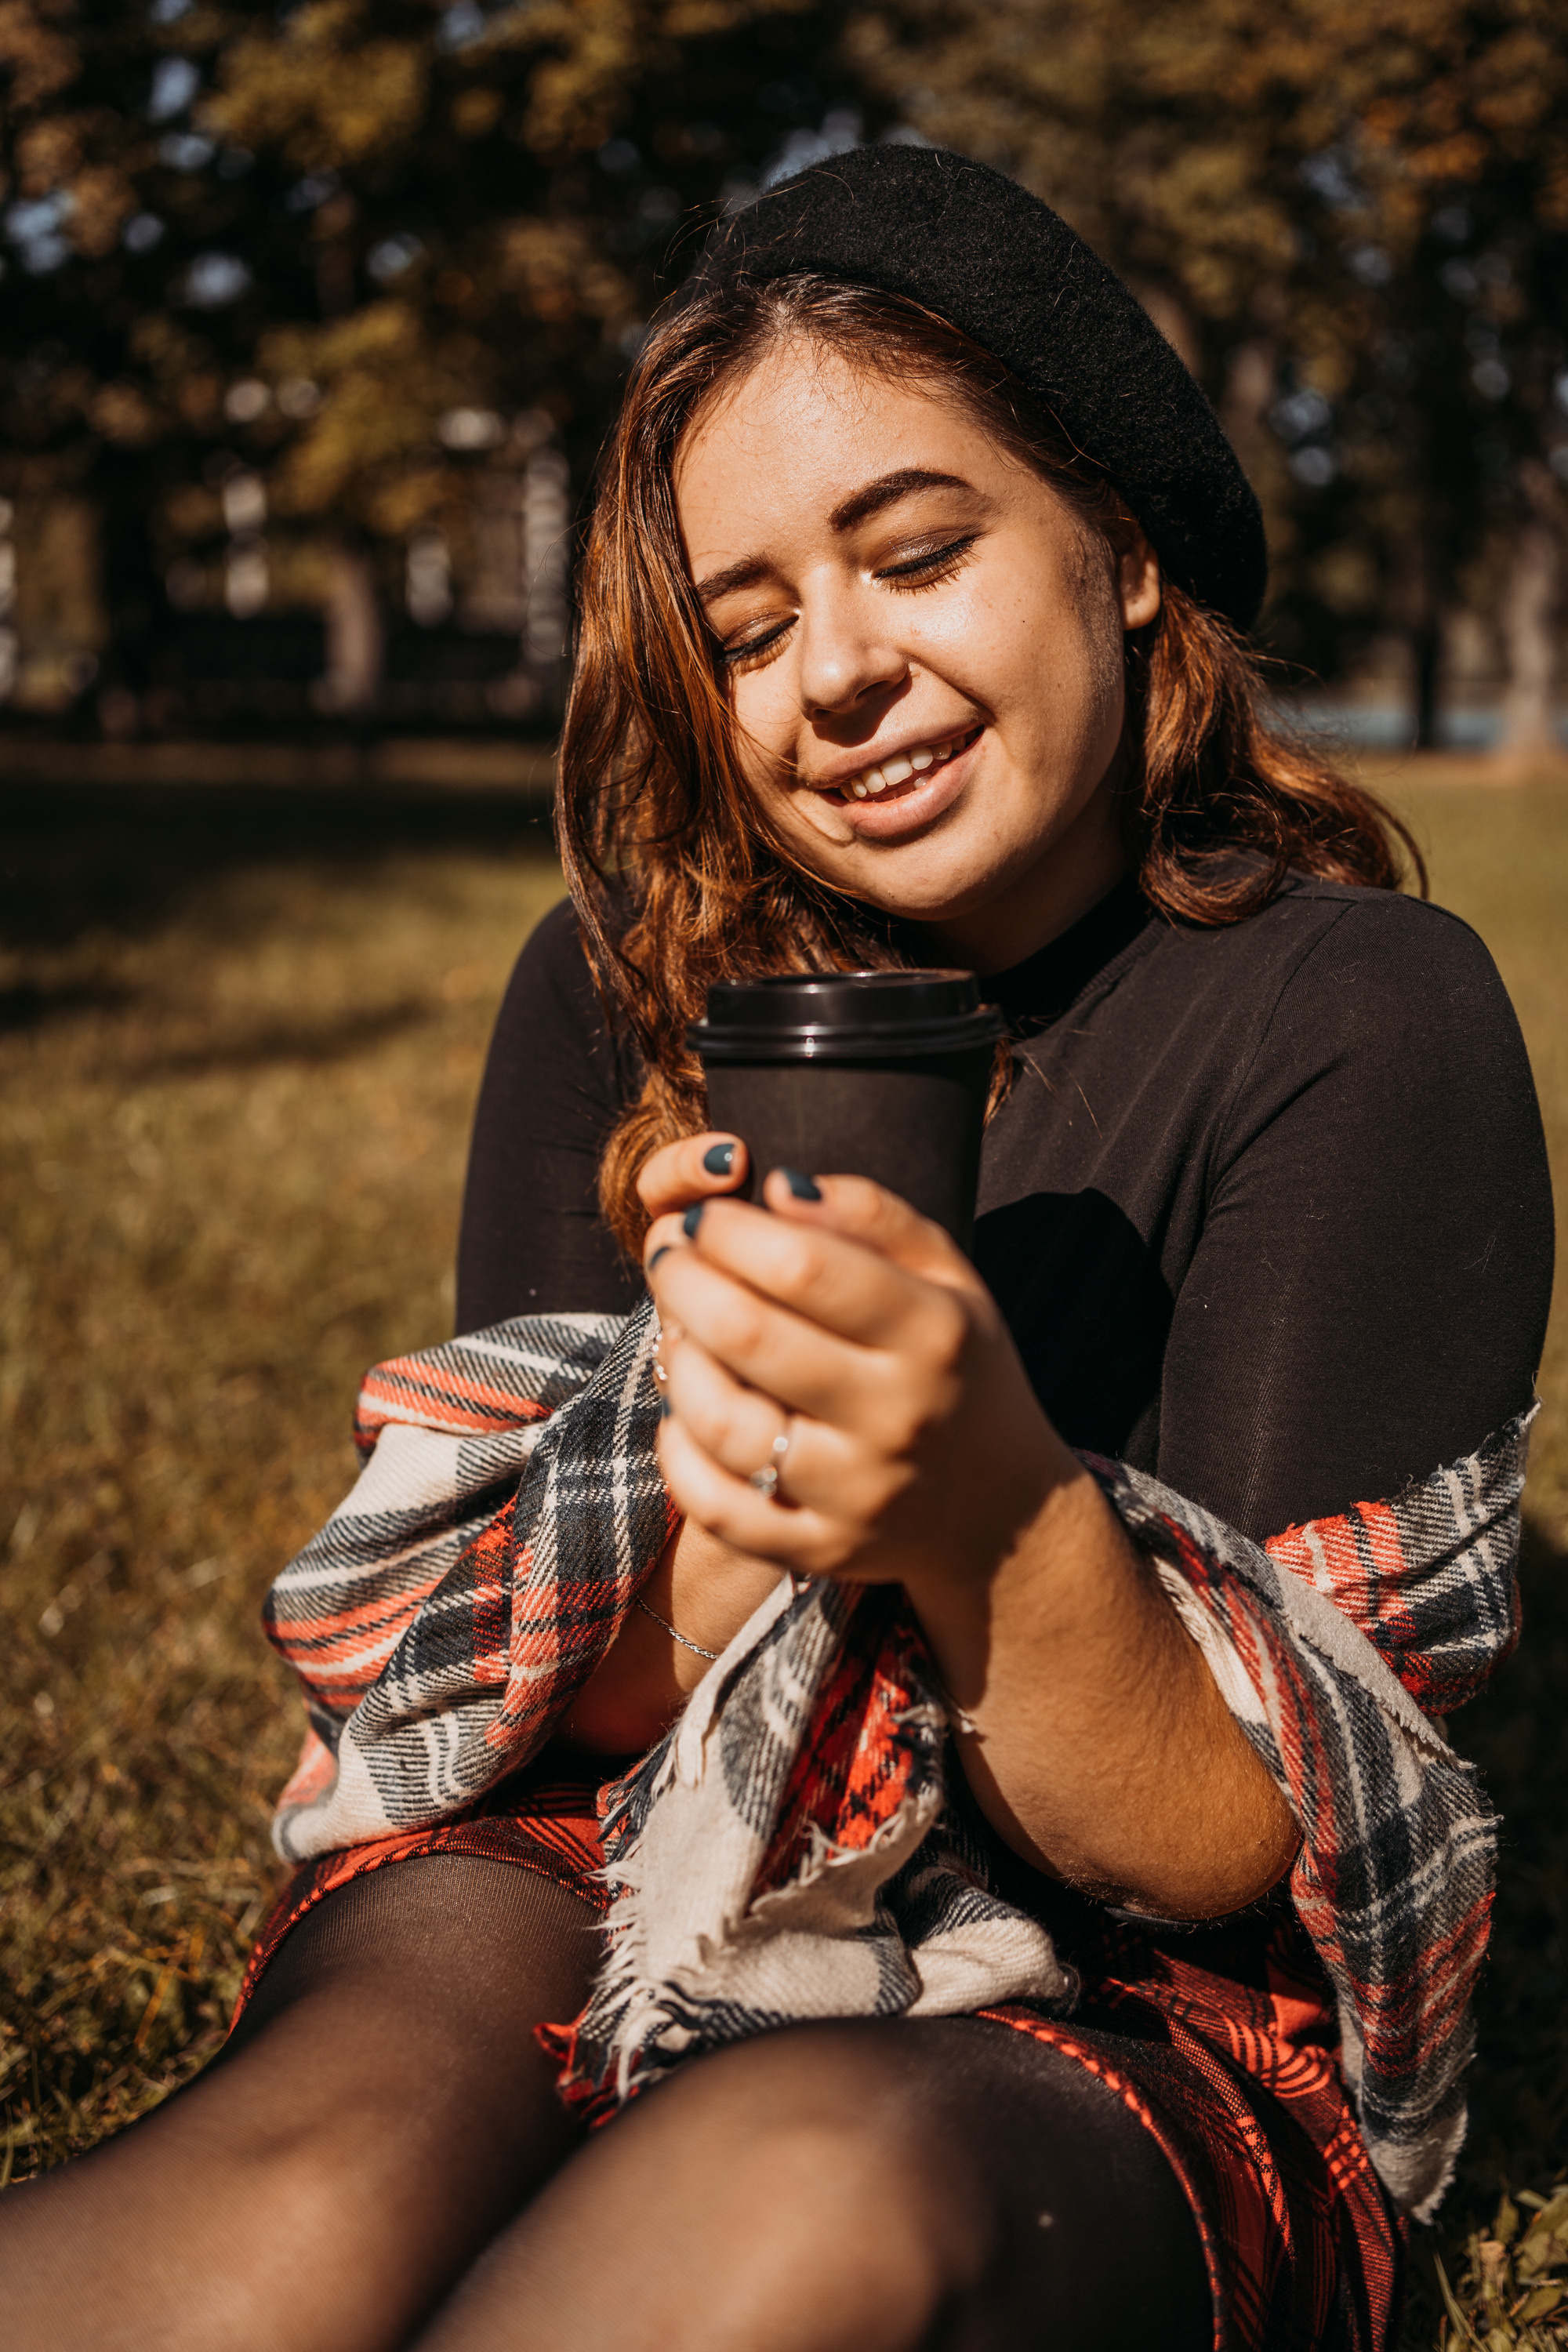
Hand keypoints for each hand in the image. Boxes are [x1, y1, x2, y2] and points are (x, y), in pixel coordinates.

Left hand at [642, 1167, 1070, 1588]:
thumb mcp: (947, 1276)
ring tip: (677, 1329)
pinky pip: (716, 1506)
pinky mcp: (819, 1550)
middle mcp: (897, 1417)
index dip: (732, 1232)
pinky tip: (685, 1411)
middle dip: (683, 1280)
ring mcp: (856, 1493)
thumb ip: (872, 1215)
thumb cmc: (957, 1366)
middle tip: (669, 1256)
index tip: (706, 1217)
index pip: (804, 1268)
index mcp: (932, 1333)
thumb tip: (778, 1187)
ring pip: (721, 1423)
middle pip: (749, 1335)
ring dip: (676, 1361)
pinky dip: (679, 1451)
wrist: (1003, 1512)